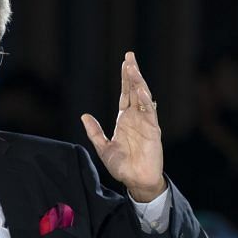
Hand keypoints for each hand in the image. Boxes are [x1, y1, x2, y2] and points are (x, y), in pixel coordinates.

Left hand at [81, 52, 165, 201]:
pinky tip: (141, 91)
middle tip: (129, 56)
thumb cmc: (122, 165)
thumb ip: (94, 132)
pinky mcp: (153, 131)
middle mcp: (136, 118)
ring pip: (143, 98)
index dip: (125, 78)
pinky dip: (146, 102)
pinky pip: (150, 114)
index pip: (125, 93)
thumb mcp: (103, 147)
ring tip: (132, 68)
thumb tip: (84, 116)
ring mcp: (146, 123)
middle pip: (135, 90)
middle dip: (132, 73)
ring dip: (138, 83)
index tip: (125, 62)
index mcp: (125, 119)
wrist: (135, 181)